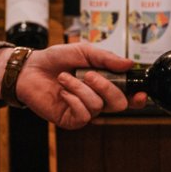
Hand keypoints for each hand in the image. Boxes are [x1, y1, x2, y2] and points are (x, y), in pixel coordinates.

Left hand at [7, 44, 144, 128]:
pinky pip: (83, 115)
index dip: (138, 98)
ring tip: (65, 77)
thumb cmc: (56, 59)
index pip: (127, 96)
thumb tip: (129, 63)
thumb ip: (106, 58)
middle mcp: (97, 99)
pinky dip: (73, 99)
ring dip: (80, 88)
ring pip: (98, 106)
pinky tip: (63, 91)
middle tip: (88, 74)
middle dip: (107, 87)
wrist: (30, 68)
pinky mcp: (70, 120)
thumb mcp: (84, 51)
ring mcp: (84, 111)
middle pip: (118, 104)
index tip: (141, 93)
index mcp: (104, 84)